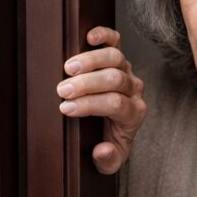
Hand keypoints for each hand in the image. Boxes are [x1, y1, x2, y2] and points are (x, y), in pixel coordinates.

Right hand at [58, 26, 145, 173]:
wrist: (116, 130)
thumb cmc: (109, 143)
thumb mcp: (110, 161)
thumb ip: (108, 160)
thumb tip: (103, 149)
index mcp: (133, 114)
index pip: (115, 104)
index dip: (90, 105)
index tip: (65, 108)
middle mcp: (134, 90)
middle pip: (115, 79)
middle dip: (87, 84)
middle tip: (62, 90)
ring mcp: (128, 71)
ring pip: (115, 57)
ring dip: (90, 60)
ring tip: (67, 68)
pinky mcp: (119, 57)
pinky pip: (116, 41)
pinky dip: (104, 36)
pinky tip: (89, 37)